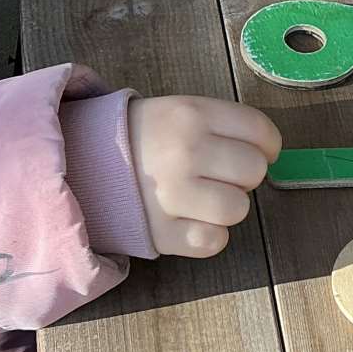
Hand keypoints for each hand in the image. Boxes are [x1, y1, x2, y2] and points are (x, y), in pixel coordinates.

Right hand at [129, 96, 282, 257]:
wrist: (84, 162)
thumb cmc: (145, 137)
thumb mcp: (179, 110)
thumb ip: (222, 125)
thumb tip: (268, 152)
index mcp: (191, 113)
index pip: (260, 131)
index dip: (268, 145)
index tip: (260, 151)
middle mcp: (184, 151)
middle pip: (254, 171)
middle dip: (244, 175)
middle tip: (219, 174)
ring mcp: (171, 195)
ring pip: (238, 209)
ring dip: (227, 206)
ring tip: (203, 196)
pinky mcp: (161, 233)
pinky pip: (213, 242)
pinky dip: (208, 235)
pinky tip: (190, 219)